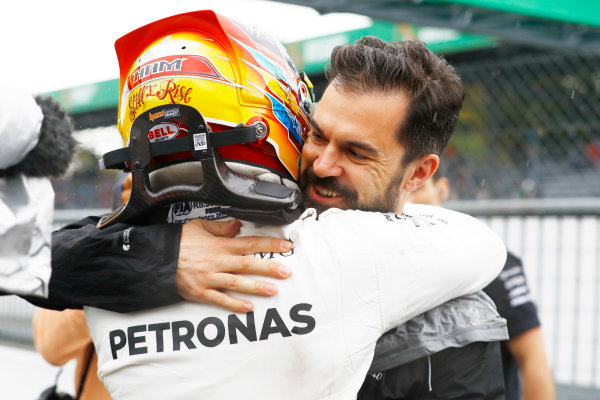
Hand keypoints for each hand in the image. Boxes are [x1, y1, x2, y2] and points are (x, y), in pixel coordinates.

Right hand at [175, 218, 292, 312]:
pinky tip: (248, 308)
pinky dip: (234, 305)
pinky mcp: (200, 292)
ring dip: (256, 287)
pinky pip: (220, 300)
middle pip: (248, 265)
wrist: (155, 258)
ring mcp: (209, 278)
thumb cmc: (177, 242)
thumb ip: (220, 226)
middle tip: (286, 272)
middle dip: (269, 268)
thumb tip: (237, 224)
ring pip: (237, 283)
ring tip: (273, 290)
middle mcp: (217, 262)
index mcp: (220, 245)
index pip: (250, 243)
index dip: (269, 245)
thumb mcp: (198, 226)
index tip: (286, 246)